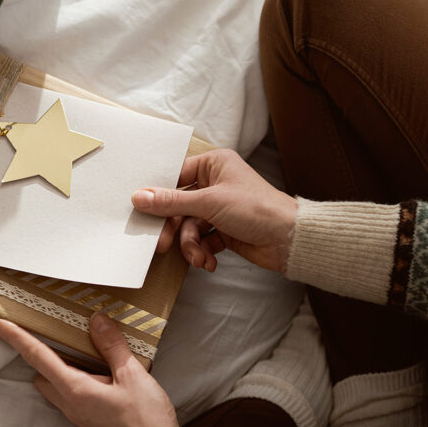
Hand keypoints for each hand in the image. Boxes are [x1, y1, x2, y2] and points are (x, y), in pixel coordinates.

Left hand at [0, 313, 190, 426]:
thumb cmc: (146, 419)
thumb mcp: (132, 375)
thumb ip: (112, 346)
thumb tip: (95, 321)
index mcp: (75, 389)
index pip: (37, 356)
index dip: (14, 336)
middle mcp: (70, 402)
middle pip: (40, 370)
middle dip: (34, 348)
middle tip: (40, 326)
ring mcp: (78, 412)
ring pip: (54, 382)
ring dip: (56, 362)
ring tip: (73, 342)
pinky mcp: (89, 417)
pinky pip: (70, 390)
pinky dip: (73, 373)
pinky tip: (95, 365)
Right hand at [132, 149, 296, 272]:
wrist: (288, 239)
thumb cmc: (255, 208)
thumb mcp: (208, 203)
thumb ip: (171, 202)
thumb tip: (139, 196)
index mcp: (214, 164)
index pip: (176, 177)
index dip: (159, 195)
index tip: (143, 211)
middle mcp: (216, 184)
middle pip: (180, 206)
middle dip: (174, 229)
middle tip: (163, 245)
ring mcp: (220, 208)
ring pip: (190, 227)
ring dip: (191, 245)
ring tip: (199, 258)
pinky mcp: (225, 230)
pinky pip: (203, 240)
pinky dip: (203, 252)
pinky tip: (209, 262)